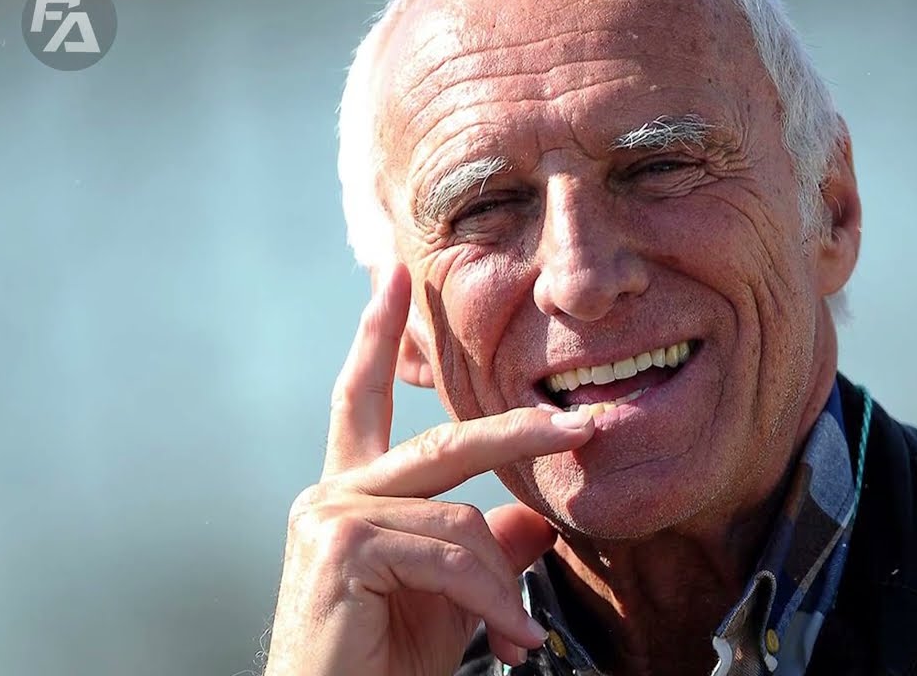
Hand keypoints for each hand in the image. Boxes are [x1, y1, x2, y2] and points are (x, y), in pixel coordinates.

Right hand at [263, 264, 593, 675]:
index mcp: (354, 493)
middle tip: (586, 423)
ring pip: (459, 520)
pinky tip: (504, 640)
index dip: (379, 337)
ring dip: (502, 587)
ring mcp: (331, 516)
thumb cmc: (384, 661)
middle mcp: (333, 494)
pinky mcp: (341, 546)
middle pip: (442, 441)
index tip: (395, 279)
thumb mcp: (452, 597)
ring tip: (521, 639)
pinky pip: (450, 553)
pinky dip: (490, 600)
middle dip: (519, 430)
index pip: (364, 398)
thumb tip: (535, 521)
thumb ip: (486, 551)